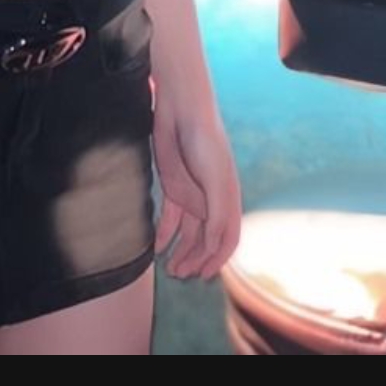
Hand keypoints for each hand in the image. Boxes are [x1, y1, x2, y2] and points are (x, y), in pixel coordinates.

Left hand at [153, 98, 240, 279]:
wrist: (182, 110)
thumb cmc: (205, 141)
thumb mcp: (215, 178)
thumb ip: (217, 211)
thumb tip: (214, 243)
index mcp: (228, 200)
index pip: (227, 238)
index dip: (218, 259)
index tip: (203, 275)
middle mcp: (211, 201)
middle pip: (205, 239)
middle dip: (195, 259)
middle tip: (180, 275)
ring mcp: (192, 194)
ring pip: (188, 232)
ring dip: (180, 251)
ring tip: (169, 268)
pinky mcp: (173, 185)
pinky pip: (170, 217)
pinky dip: (164, 233)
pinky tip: (156, 247)